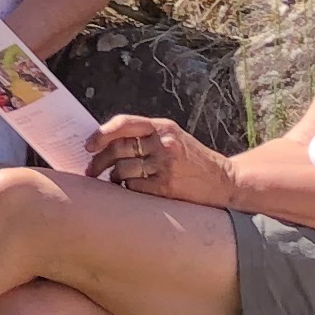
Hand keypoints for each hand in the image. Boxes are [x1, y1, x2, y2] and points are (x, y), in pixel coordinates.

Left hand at [86, 114, 233, 206]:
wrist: (225, 181)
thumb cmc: (193, 161)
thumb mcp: (174, 139)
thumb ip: (146, 137)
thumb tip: (106, 144)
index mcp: (163, 127)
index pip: (124, 123)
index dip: (101, 134)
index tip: (88, 146)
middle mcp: (163, 143)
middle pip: (117, 149)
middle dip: (99, 161)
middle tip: (91, 170)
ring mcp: (165, 165)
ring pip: (122, 170)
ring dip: (113, 178)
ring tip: (114, 181)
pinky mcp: (166, 186)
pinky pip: (133, 187)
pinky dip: (127, 189)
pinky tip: (130, 190)